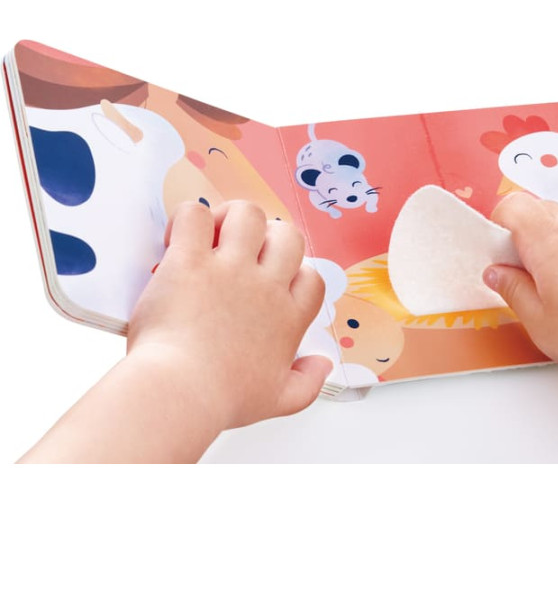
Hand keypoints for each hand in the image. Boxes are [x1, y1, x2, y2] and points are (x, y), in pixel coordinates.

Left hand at [127, 200, 330, 429]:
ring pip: (248, 214)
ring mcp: (229, 269)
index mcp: (288, 317)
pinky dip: (188, 218)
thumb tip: (323, 365)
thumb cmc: (223, 398)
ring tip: (212, 236)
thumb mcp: (278, 400)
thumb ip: (309, 383)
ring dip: (231, 218)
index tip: (273, 283)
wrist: (181, 392)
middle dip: (269, 236)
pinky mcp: (190, 261)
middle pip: (287, 235)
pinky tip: (178, 240)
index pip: (311, 276)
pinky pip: (195, 215)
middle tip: (242, 253)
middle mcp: (266, 286)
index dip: (295, 272)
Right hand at [483, 192, 557, 394]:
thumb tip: (497, 273)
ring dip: (554, 237)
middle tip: (524, 271)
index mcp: (549, 240)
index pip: (514, 206)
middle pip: (541, 208)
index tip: (499, 251)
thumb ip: (512, 289)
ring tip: (557, 280)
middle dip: (525, 231)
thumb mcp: (538, 321)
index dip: (499, 223)